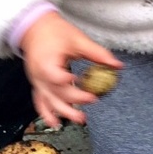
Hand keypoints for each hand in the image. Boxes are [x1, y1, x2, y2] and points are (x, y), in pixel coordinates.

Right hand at [19, 10, 122, 127]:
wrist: (35, 29)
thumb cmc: (55, 32)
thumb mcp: (77, 39)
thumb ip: (97, 53)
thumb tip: (117, 65)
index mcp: (46, 62)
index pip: (55, 76)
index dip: (65, 81)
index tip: (80, 82)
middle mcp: (39, 75)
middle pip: (55, 93)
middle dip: (73, 100)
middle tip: (92, 100)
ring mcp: (37, 82)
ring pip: (48, 102)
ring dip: (63, 113)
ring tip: (80, 120)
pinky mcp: (38, 85)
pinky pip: (40, 103)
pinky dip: (47, 114)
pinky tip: (56, 124)